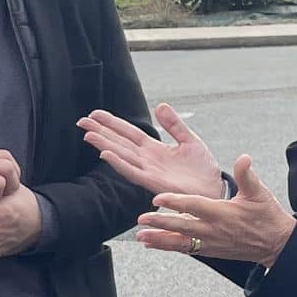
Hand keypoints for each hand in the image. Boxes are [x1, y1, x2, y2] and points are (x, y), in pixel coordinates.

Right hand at [81, 104, 224, 199]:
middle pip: (119, 143)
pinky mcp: (154, 182)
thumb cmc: (202, 170)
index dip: (112, 123)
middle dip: (100, 132)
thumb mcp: (190, 141)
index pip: (128, 133)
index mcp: (154, 149)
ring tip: (88, 135)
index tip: (95, 114)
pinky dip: (119, 163)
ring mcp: (148, 171)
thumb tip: (160, 105)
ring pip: (121, 156)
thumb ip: (174, 125)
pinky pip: (132, 172)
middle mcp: (147, 160)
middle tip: (82, 122)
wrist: (214, 191)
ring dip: (104, 146)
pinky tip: (106, 155)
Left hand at [135, 154, 295, 267]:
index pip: (195, 206)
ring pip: (180, 243)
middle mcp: (213, 230)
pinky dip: (168, 247)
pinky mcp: (209, 251)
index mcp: (223, 213)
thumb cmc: (267, 215)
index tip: (157, 198)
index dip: (175, 202)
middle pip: (182, 227)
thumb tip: (243, 158)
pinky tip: (151, 244)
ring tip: (140, 237)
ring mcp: (210, 243)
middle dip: (160, 223)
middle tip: (141, 219)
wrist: (276, 244)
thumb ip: (247, 175)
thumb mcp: (259, 193)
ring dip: (159, 240)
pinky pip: (185, 250)